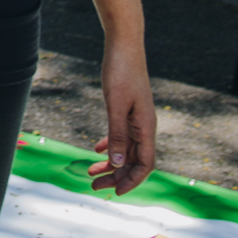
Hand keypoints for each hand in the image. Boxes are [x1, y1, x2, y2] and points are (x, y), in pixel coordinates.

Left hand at [87, 47, 156, 194]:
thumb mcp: (116, 104)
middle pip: (133, 160)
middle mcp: (144, 125)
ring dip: (110, 163)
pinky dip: (109, 145)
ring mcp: (137, 118)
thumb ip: (117, 134)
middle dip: (115, 176)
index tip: (116, 192)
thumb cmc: (121, 72)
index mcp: (146, 126)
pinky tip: (96, 150)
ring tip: (91, 172)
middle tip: (94, 185)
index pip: (146, 164)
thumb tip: (115, 162)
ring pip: (125, 149)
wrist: (124, 45)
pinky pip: (121, 134)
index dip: (133, 181)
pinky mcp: (127, 109)